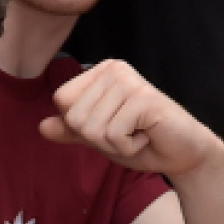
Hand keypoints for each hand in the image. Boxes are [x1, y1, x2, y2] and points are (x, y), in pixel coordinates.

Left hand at [43, 59, 222, 178]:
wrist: (182, 154)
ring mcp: (130, 81)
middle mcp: (114, 69)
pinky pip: (113, 134)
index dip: (80, 125)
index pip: (62, 100)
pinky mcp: (144, 98)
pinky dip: (129, 146)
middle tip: (127, 132)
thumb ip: (72, 131)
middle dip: (98, 138)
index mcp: (101, 71)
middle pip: (75, 116)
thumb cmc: (143, 142)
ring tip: (138, 134)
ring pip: (92, 128)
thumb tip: (41, 127)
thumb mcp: (99, 138)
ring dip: (115, 144)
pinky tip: (147, 136)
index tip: (110, 125)